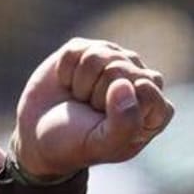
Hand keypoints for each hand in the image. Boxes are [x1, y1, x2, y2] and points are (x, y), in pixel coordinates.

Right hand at [13, 37, 174, 180]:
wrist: (38, 135)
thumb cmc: (76, 144)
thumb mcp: (101, 145)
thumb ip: (124, 124)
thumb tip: (125, 84)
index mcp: (155, 111)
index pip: (149, 90)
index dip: (121, 106)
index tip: (107, 124)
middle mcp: (141, 81)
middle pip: (120, 69)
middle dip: (97, 94)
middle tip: (90, 111)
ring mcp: (117, 61)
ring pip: (98, 56)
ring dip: (81, 83)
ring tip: (81, 99)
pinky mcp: (90, 48)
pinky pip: (77, 50)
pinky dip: (65, 71)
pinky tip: (69, 85)